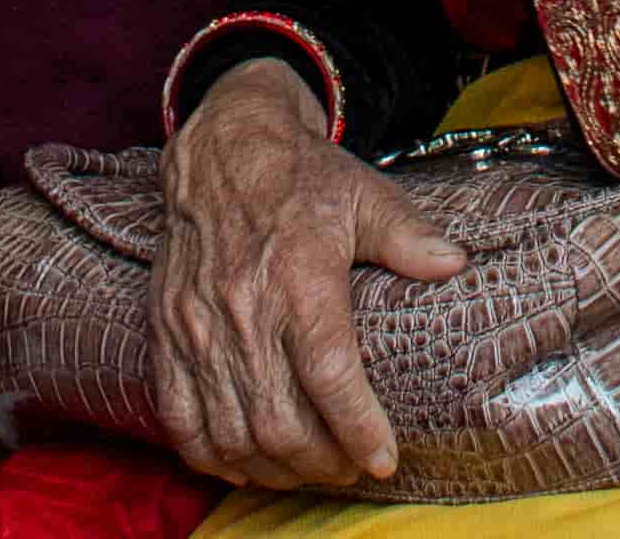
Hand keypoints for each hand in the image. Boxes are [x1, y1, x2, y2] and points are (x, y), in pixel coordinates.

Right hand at [156, 58, 461, 488]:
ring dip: (273, 467)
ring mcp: (198, 326)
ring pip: (232, 429)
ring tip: (308, 470)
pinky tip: (243, 463)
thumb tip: (453, 263)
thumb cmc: (300, 178)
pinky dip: (209, 454)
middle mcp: (244, 308)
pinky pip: (178, 416)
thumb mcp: (365, 195)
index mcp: (299, 277)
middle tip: (349, 467)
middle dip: (321, 461)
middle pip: (279, 419)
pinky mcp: (166, 334)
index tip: (383, 457)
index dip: (358, 427)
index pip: (330, 375)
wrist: (220, 150)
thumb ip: (407, 235)